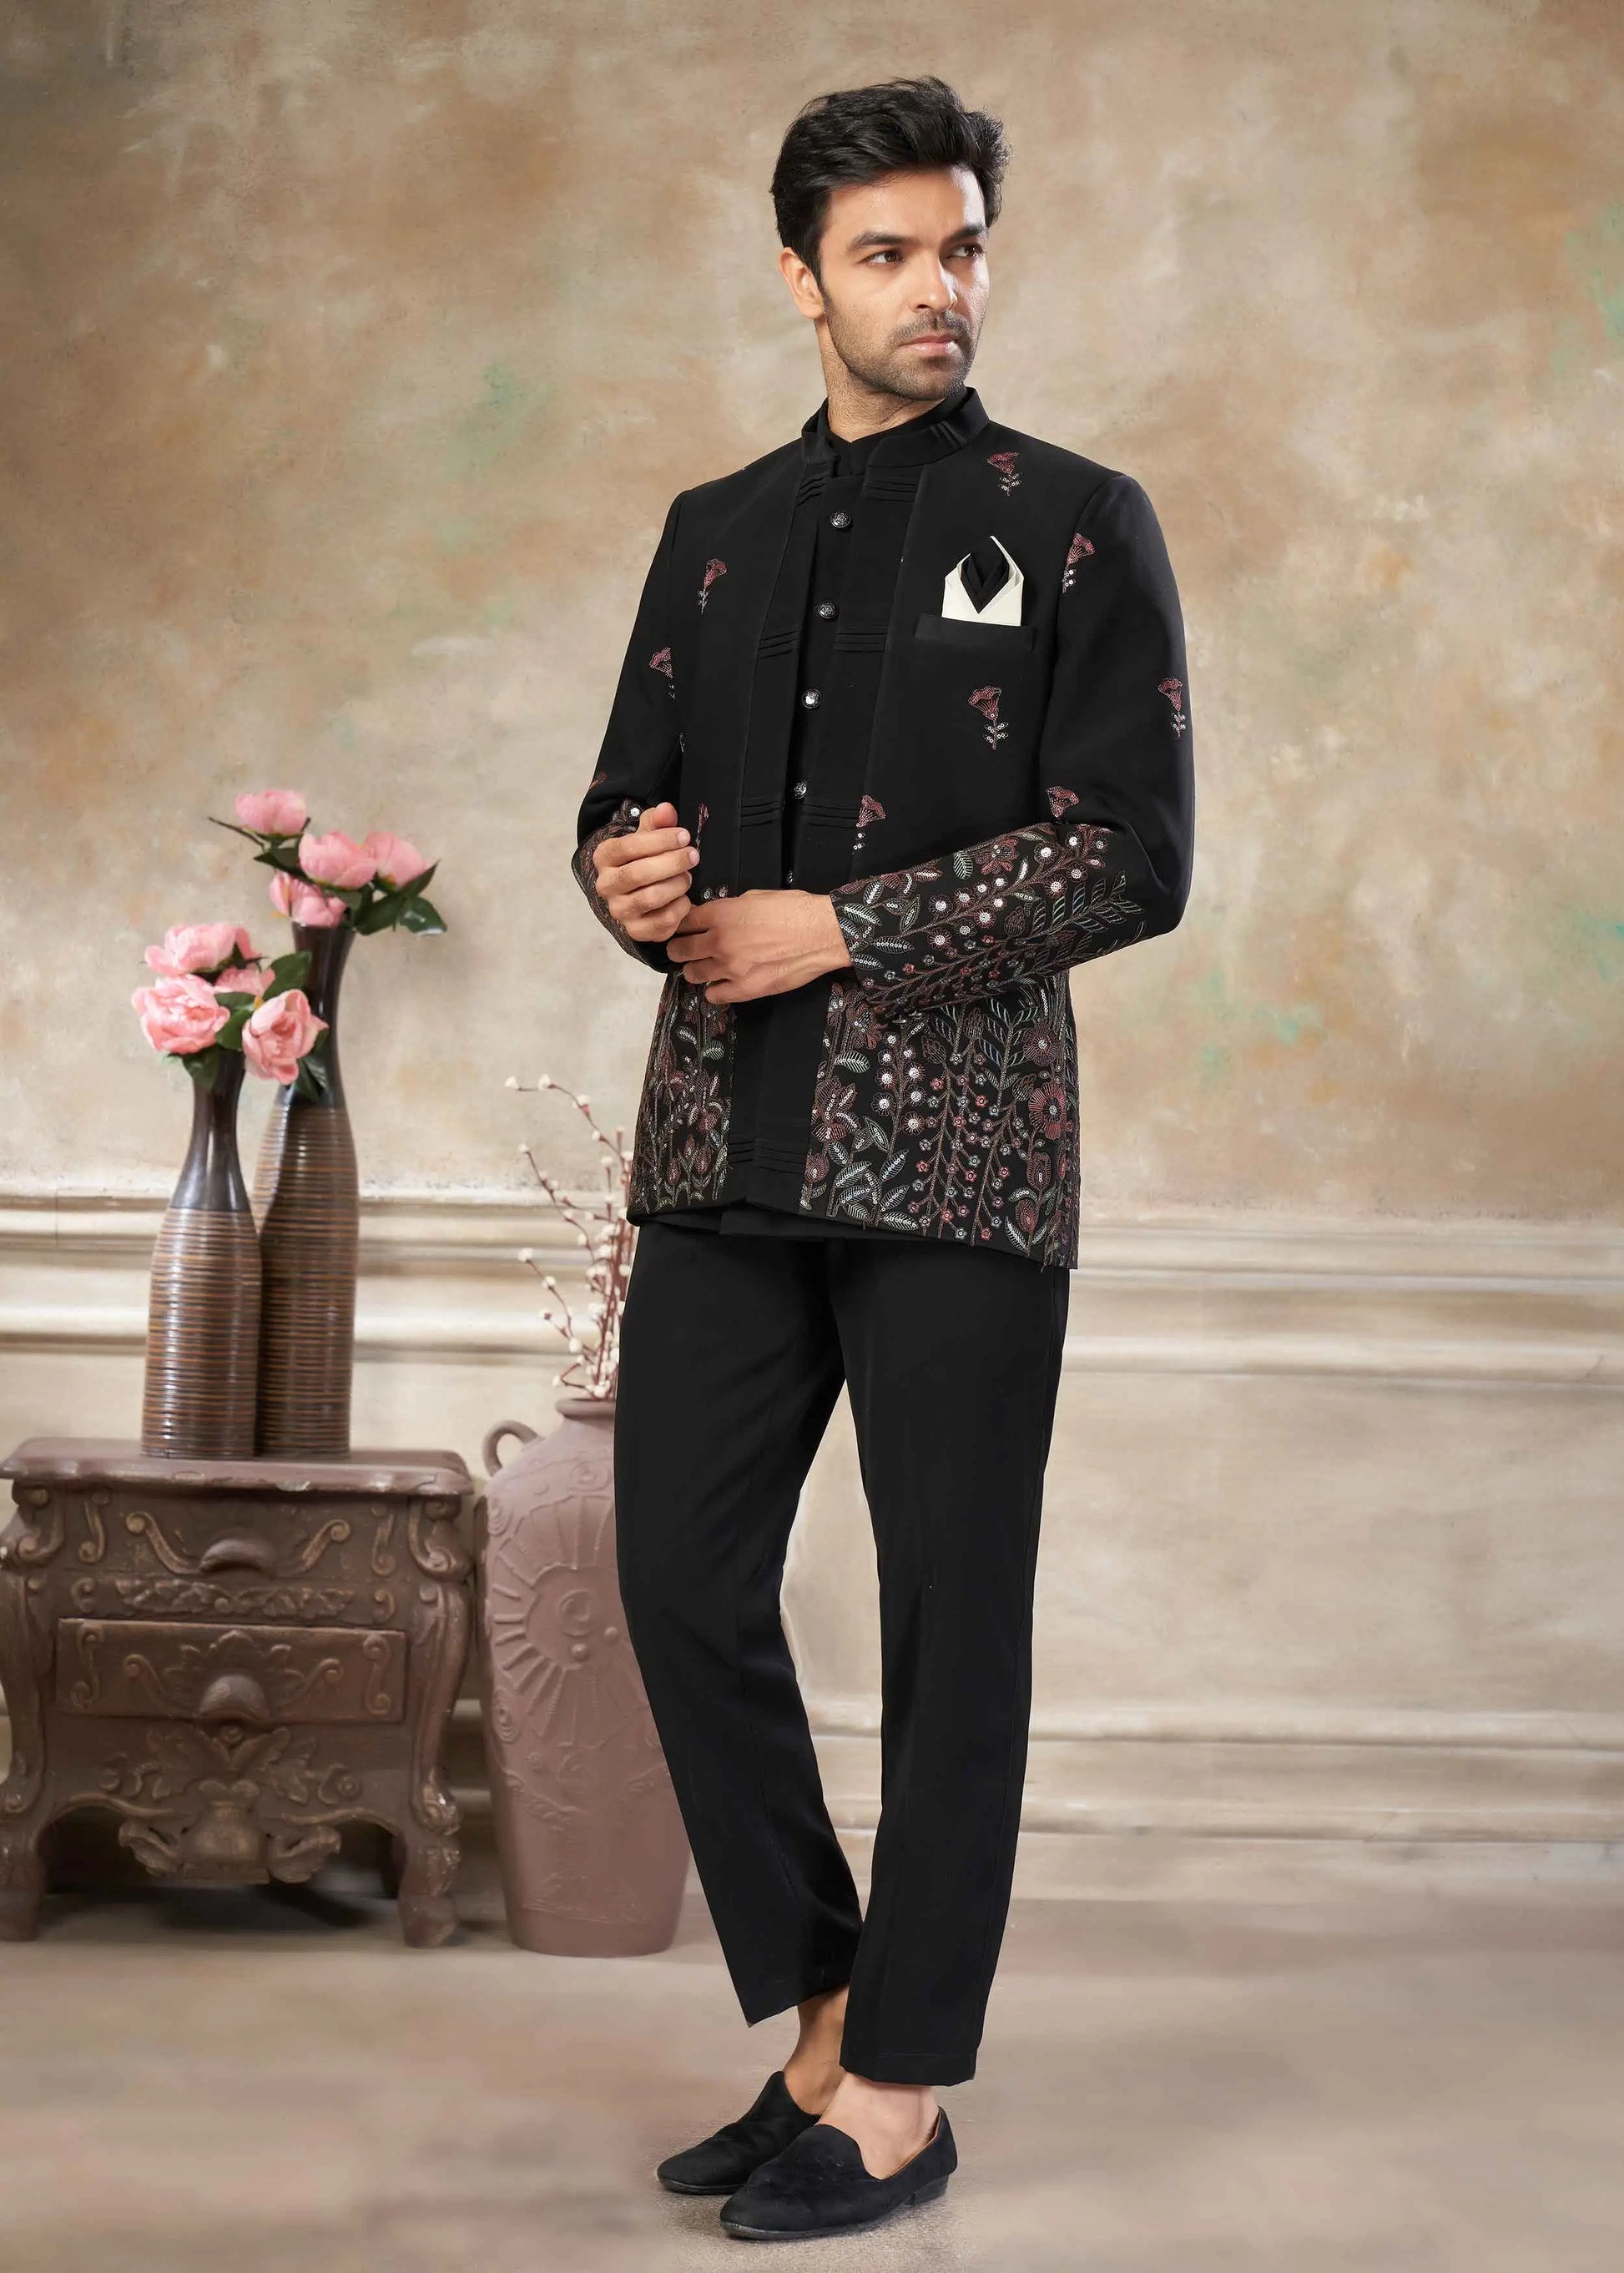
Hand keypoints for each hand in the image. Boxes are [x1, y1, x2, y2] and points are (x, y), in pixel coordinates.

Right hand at [592, 801, 698, 941]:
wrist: (639, 893)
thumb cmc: (645, 858)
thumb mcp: (649, 836)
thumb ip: (658, 821)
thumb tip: (667, 809)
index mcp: (604, 858)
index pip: (627, 847)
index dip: (659, 840)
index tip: (684, 836)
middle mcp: (605, 886)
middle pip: (638, 874)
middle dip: (672, 863)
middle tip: (693, 855)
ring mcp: (619, 911)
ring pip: (651, 898)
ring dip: (676, 885)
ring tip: (687, 877)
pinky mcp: (636, 931)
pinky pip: (662, 922)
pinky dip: (679, 908)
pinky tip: (684, 898)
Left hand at [667, 887, 852, 1002]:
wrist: (822, 933)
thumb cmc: (793, 910)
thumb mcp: (754, 897)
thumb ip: (728, 909)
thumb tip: (714, 918)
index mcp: (721, 914)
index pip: (683, 922)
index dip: (681, 925)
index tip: (684, 929)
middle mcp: (719, 941)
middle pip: (679, 950)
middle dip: (681, 949)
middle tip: (687, 950)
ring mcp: (730, 968)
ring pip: (692, 975)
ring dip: (696, 970)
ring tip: (707, 967)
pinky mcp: (745, 989)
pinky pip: (713, 996)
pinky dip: (714, 990)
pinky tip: (723, 983)